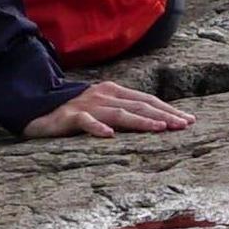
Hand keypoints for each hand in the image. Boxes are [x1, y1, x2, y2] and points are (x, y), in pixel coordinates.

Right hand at [20, 83, 194, 139]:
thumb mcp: (104, 108)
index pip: (147, 100)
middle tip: (184, 126)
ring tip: (160, 129)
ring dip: (141, 121)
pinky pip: (86, 122)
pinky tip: (109, 136)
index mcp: (114, 92)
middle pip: (139, 105)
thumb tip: (157, 121)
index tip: (189, 120)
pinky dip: (98, 128)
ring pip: (119, 114)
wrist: (39, 109)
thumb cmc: (76, 112)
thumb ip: (125, 111)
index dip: (169, 109)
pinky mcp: (70, 117)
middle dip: (164, 115)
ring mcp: (88, 105)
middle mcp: (104, 95)